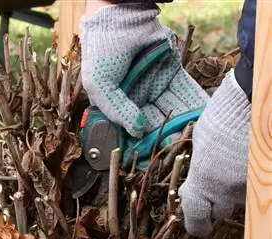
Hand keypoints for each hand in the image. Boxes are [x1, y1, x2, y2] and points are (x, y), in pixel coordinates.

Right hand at [79, 3, 207, 140]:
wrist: (121, 18)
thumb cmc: (103, 52)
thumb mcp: (100, 86)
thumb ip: (117, 111)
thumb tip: (137, 133)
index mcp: (116, 103)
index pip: (128, 128)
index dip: (138, 143)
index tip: (147, 158)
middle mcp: (135, 97)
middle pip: (151, 122)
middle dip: (162, 136)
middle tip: (172, 149)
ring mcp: (154, 85)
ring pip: (169, 109)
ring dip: (179, 124)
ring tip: (187, 138)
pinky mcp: (172, 73)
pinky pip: (184, 91)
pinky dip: (192, 105)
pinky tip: (199, 120)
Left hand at [179, 70, 250, 236]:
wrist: (255, 100)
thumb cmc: (223, 117)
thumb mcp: (201, 143)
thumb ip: (199, 169)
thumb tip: (198, 182)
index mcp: (203, 181)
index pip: (195, 217)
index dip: (196, 225)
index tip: (198, 227)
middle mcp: (228, 190)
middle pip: (221, 211)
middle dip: (217, 203)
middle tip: (218, 185)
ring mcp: (251, 186)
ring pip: (242, 198)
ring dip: (237, 187)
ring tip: (237, 161)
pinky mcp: (267, 180)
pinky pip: (257, 188)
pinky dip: (252, 178)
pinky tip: (248, 159)